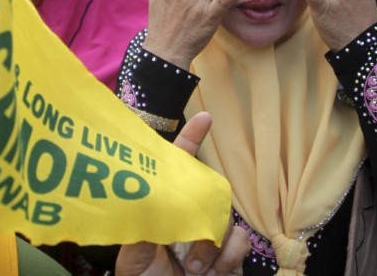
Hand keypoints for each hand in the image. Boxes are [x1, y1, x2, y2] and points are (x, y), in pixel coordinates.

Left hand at [115, 113, 249, 275]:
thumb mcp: (135, 264)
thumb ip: (140, 235)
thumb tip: (148, 206)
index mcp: (163, 214)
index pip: (175, 171)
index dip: (189, 142)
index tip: (204, 117)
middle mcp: (189, 220)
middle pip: (209, 191)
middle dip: (201, 214)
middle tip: (186, 252)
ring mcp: (211, 238)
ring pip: (226, 216)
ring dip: (212, 246)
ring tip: (194, 270)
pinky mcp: (230, 257)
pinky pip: (240, 240)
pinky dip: (229, 256)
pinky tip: (214, 272)